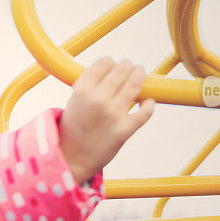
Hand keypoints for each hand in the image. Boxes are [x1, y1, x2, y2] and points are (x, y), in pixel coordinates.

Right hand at [58, 57, 155, 182]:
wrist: (70, 158)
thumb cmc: (72, 128)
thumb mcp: (74, 101)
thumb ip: (90, 86)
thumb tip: (113, 70)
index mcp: (82, 90)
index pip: (104, 63)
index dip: (110, 62)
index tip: (112, 64)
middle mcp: (99, 99)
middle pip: (121, 70)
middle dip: (126, 66)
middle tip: (129, 66)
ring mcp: (114, 114)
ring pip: (135, 85)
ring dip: (139, 75)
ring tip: (140, 72)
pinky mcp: (125, 129)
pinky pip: (145, 112)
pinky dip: (149, 104)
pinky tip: (148, 101)